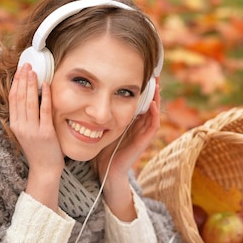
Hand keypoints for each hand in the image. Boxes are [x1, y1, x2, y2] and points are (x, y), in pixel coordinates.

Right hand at [9, 63, 63, 207]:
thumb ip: (25, 118)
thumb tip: (26, 99)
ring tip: (33, 71)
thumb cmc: (38, 150)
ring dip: (31, 84)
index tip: (19, 70)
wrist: (44, 169)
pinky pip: (44, 110)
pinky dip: (45, 96)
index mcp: (15, 125)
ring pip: (29, 102)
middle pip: (19, 97)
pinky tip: (46, 85)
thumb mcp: (26, 133)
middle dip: (22, 79)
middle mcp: (21, 126)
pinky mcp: (45, 133)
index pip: (12, 99)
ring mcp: (32, 129)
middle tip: (26, 64)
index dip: (15, 83)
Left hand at [94, 80, 160, 219]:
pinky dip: (154, 115)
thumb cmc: (102, 150)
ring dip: (156, 98)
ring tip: (157, 84)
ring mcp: (142, 134)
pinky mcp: (143, 142)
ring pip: (154, 112)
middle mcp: (138, 126)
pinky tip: (153, 104)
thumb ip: (98, 114)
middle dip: (151, 89)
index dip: (140, 88)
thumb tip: (85, 96)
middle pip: (149, 103)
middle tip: (153, 74)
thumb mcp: (100, 126)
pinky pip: (153, 127)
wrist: (106, 170)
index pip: (137, 101)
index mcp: (129, 121)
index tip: (140, 72)